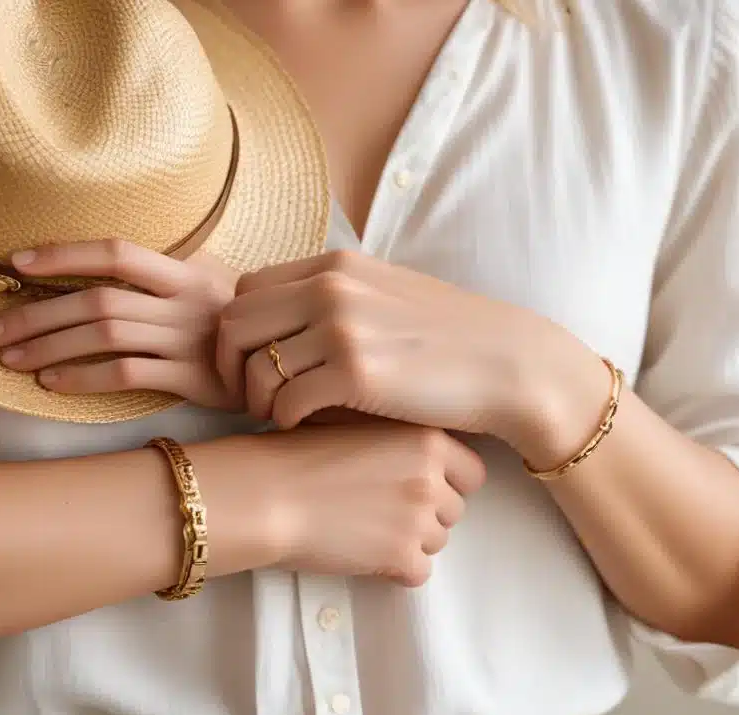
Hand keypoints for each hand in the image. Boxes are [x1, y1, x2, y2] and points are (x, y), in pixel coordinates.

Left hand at [0, 240, 239, 409]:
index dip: (65, 254)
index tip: (16, 263)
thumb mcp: (202, 282)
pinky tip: (52, 384)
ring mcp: (190, 339)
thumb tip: (84, 267)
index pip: (117, 251)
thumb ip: (154, 274)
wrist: (285, 363)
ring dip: (49, 347)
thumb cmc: (228, 321)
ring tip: (8, 359)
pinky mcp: (193, 379)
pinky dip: (84, 378)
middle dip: (36, 314)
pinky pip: (127, 375)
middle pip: (99, 299)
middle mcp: (186, 299)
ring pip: (106, 336)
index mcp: (185, 268)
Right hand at [206, 422, 486, 586]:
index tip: (412, 486)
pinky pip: (418, 573)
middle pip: (454, 510)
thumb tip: (417, 458)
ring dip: (408, 541)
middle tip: (379, 510)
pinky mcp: (401, 556)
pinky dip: (394, 570)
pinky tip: (362, 553)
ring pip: (436, 542)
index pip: (471, 472)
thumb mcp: (355, 424)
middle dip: (424, 513)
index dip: (444, 482)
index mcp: (426, 439)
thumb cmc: (296, 454)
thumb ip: (396, 439)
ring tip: (363, 530)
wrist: (264, 493)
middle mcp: (432, 478)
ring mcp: (420, 519)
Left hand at [216, 250, 575, 443]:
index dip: (237, 330)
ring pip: (255, 368)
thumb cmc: (446, 336)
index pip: (244, 290)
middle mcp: (331, 289)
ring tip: (279, 412)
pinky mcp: (356, 375)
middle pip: (234, 326)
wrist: (507, 364)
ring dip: (257, 399)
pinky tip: (305, 424)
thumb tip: (279, 316)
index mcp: (334, 266)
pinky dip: (285, 419)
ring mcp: (342, 330)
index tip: (251, 360)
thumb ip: (333, 294)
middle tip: (250, 395)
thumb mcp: (384, 291)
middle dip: (230, 367)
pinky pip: (286, 402)